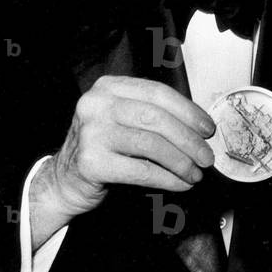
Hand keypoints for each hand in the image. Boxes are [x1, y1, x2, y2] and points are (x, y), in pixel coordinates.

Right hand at [37, 75, 214, 220]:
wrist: (65, 180)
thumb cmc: (102, 150)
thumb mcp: (121, 121)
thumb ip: (152, 117)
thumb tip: (198, 129)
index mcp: (107, 88)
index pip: (157, 93)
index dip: (188, 111)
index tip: (207, 128)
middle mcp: (96, 105)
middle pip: (155, 117)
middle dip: (188, 139)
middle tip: (206, 156)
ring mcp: (91, 133)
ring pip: (151, 144)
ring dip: (181, 161)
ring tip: (195, 173)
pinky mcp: (92, 162)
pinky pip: (142, 170)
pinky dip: (168, 178)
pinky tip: (180, 183)